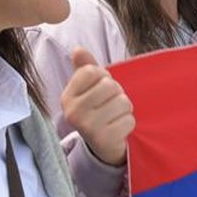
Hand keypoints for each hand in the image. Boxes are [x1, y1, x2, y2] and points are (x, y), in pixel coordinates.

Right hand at [60, 47, 134, 165]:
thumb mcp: (88, 89)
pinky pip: (129, 120)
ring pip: (122, 101)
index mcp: (67, 97)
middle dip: (116, 94)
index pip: (92, 71)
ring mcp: (87, 127)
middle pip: (110, 85)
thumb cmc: (97, 111)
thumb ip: (85, 68)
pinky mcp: (104, 140)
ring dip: (124, 109)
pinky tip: (118, 129)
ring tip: (114, 117)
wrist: (101, 146)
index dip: (103, 77)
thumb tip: (78, 49)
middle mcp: (73, 112)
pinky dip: (128, 123)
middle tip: (109, 106)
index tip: (99, 91)